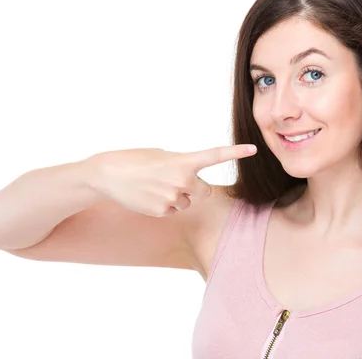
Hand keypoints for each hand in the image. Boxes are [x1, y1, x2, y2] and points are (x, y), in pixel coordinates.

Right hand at [85, 145, 256, 216]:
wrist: (107, 175)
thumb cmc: (135, 159)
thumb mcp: (162, 155)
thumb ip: (182, 165)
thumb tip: (192, 180)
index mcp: (184, 161)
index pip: (215, 156)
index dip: (236, 152)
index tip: (253, 148)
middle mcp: (183, 181)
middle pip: (205, 191)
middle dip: (195, 188)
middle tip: (174, 180)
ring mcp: (173, 198)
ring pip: (187, 201)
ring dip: (177, 196)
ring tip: (155, 186)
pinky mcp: (163, 212)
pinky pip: (174, 210)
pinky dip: (164, 204)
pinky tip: (148, 196)